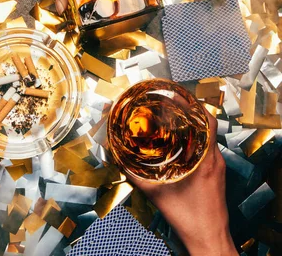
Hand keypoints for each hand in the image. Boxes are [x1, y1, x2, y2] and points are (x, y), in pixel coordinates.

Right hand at [127, 113, 237, 255]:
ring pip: (209, 137)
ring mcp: (218, 168)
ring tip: (174, 119)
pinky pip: (208, 149)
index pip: (208, 121)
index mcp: (206, 159)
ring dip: (194, 126)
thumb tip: (118, 158)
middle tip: (172, 104)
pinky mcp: (218, 176)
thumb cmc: (189, 219)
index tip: (178, 95)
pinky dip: (196, 141)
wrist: (209, 240)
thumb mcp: (157, 194)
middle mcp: (216, 159)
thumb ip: (136, 174)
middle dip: (190, 111)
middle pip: (208, 125)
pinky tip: (181, 144)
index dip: (193, 104)